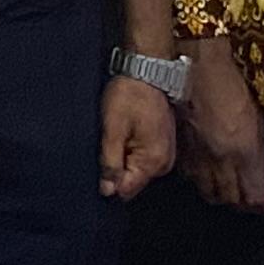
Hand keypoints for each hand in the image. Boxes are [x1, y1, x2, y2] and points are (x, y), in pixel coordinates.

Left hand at [99, 76, 177, 199]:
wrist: (146, 73)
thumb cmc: (128, 97)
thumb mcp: (113, 129)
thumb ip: (110, 162)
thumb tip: (107, 191)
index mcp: (153, 161)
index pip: (128, 189)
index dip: (109, 182)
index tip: (98, 164)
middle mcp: (163, 163)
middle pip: (132, 181)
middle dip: (116, 169)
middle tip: (107, 144)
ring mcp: (165, 154)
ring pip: (136, 169)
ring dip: (122, 159)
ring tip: (115, 137)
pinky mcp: (161, 145)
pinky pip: (142, 158)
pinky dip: (129, 151)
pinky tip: (123, 135)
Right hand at [181, 41, 263, 212]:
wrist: (194, 67)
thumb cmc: (229, 86)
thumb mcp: (257, 120)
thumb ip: (258, 151)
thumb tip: (259, 174)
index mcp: (243, 151)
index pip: (254, 194)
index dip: (261, 205)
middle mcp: (220, 159)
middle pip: (231, 198)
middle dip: (242, 205)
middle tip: (249, 203)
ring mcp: (198, 156)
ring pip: (209, 192)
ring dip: (221, 197)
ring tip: (229, 196)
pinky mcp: (180, 150)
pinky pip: (192, 177)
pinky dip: (201, 183)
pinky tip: (206, 180)